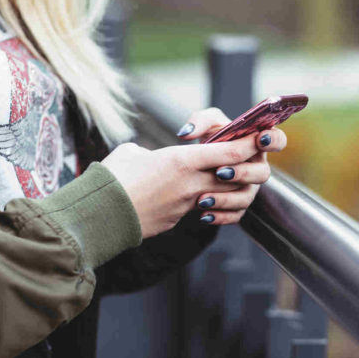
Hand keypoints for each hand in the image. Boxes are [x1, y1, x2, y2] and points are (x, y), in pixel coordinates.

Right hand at [102, 133, 261, 238]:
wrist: (100, 216)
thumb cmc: (112, 178)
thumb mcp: (132, 153)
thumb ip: (150, 153)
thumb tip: (148, 158)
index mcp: (181, 161)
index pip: (230, 152)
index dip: (249, 144)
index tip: (258, 137)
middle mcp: (191, 184)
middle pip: (237, 175)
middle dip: (247, 167)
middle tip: (246, 158)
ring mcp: (187, 205)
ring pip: (225, 196)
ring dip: (231, 189)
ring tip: (224, 180)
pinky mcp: (178, 220)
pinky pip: (205, 211)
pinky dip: (210, 205)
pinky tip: (203, 201)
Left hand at [175, 107, 286, 224]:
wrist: (197, 164)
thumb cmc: (210, 138)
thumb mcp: (205, 124)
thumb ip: (199, 121)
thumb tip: (187, 133)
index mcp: (257, 143)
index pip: (277, 140)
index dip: (273, 140)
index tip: (259, 139)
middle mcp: (257, 167)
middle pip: (262, 173)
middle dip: (242, 173)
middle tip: (220, 172)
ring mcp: (249, 188)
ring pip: (247, 197)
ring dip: (226, 198)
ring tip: (203, 199)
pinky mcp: (238, 206)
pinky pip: (235, 215)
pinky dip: (219, 216)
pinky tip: (204, 215)